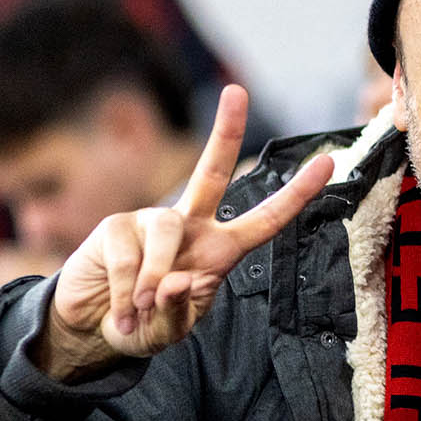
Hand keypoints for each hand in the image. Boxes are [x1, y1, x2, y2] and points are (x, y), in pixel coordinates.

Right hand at [34, 85, 332, 380]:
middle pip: (212, 172)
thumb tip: (177, 282)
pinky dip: (126, 293)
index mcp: (219, 250)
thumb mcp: (174, 329)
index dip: (297, 194)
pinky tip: (123, 313)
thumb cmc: (146, 326)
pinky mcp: (114, 228)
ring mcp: (149, 222)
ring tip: (141, 311)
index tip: (328, 161)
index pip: (266, 219)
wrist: (92, 329)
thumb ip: (181, 310)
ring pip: (165, 229)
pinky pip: (128, 257)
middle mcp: (189, 226)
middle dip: (225, 132)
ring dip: (154, 278)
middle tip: (236, 91)